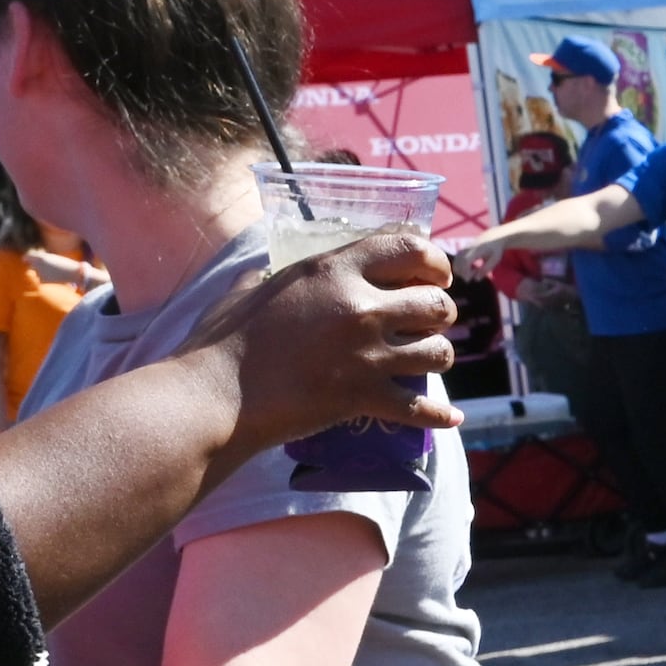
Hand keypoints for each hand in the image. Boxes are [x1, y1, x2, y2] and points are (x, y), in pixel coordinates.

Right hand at [212, 231, 462, 453]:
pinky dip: (438, 415)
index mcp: (333, 270)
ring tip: (428, 360)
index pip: (409, 248)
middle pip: (436, 303)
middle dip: (441, 313)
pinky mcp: (364, 396)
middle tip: (430, 322)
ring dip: (438, 356)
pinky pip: (420, 408)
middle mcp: (359, 306)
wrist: (215, 395)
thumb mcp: (248, 290)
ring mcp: (365, 353)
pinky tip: (450, 417)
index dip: (435, 261)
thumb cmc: (222, 342)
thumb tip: (263, 270)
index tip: (436, 275)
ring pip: (438, 352)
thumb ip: (269, 276)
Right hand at [450, 232, 507, 280]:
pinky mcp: (461, 251)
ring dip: (462, 272)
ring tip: (474, 270)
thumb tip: (476, 279)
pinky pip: (456, 263)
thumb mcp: (495, 260)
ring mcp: (462, 249)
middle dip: (464, 274)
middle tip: (476, 273)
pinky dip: (461, 268)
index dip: (466, 272)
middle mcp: (467, 249)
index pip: (465, 262)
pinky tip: (471, 267)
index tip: (473, 277)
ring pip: (455, 264)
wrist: (493, 237)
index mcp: (476, 251)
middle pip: (457, 264)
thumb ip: (486, 269)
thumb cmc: (495, 250)